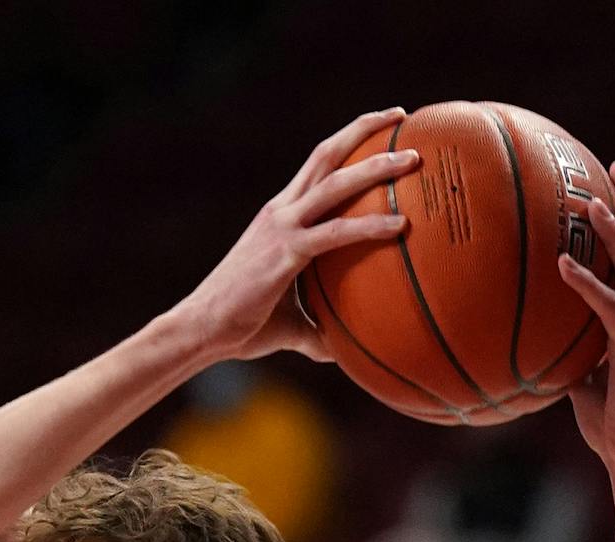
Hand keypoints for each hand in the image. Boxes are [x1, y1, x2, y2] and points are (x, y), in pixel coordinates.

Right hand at [177, 108, 419, 362]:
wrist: (202, 329)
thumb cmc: (240, 328)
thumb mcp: (286, 322)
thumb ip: (316, 330)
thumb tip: (342, 351)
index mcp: (278, 217)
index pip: (315, 165)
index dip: (348, 141)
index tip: (381, 128)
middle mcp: (280, 211)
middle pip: (326, 154)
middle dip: (366, 129)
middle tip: (403, 118)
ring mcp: (281, 228)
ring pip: (335, 182)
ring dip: (376, 165)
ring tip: (413, 158)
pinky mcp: (286, 252)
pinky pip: (337, 232)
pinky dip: (371, 225)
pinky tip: (401, 225)